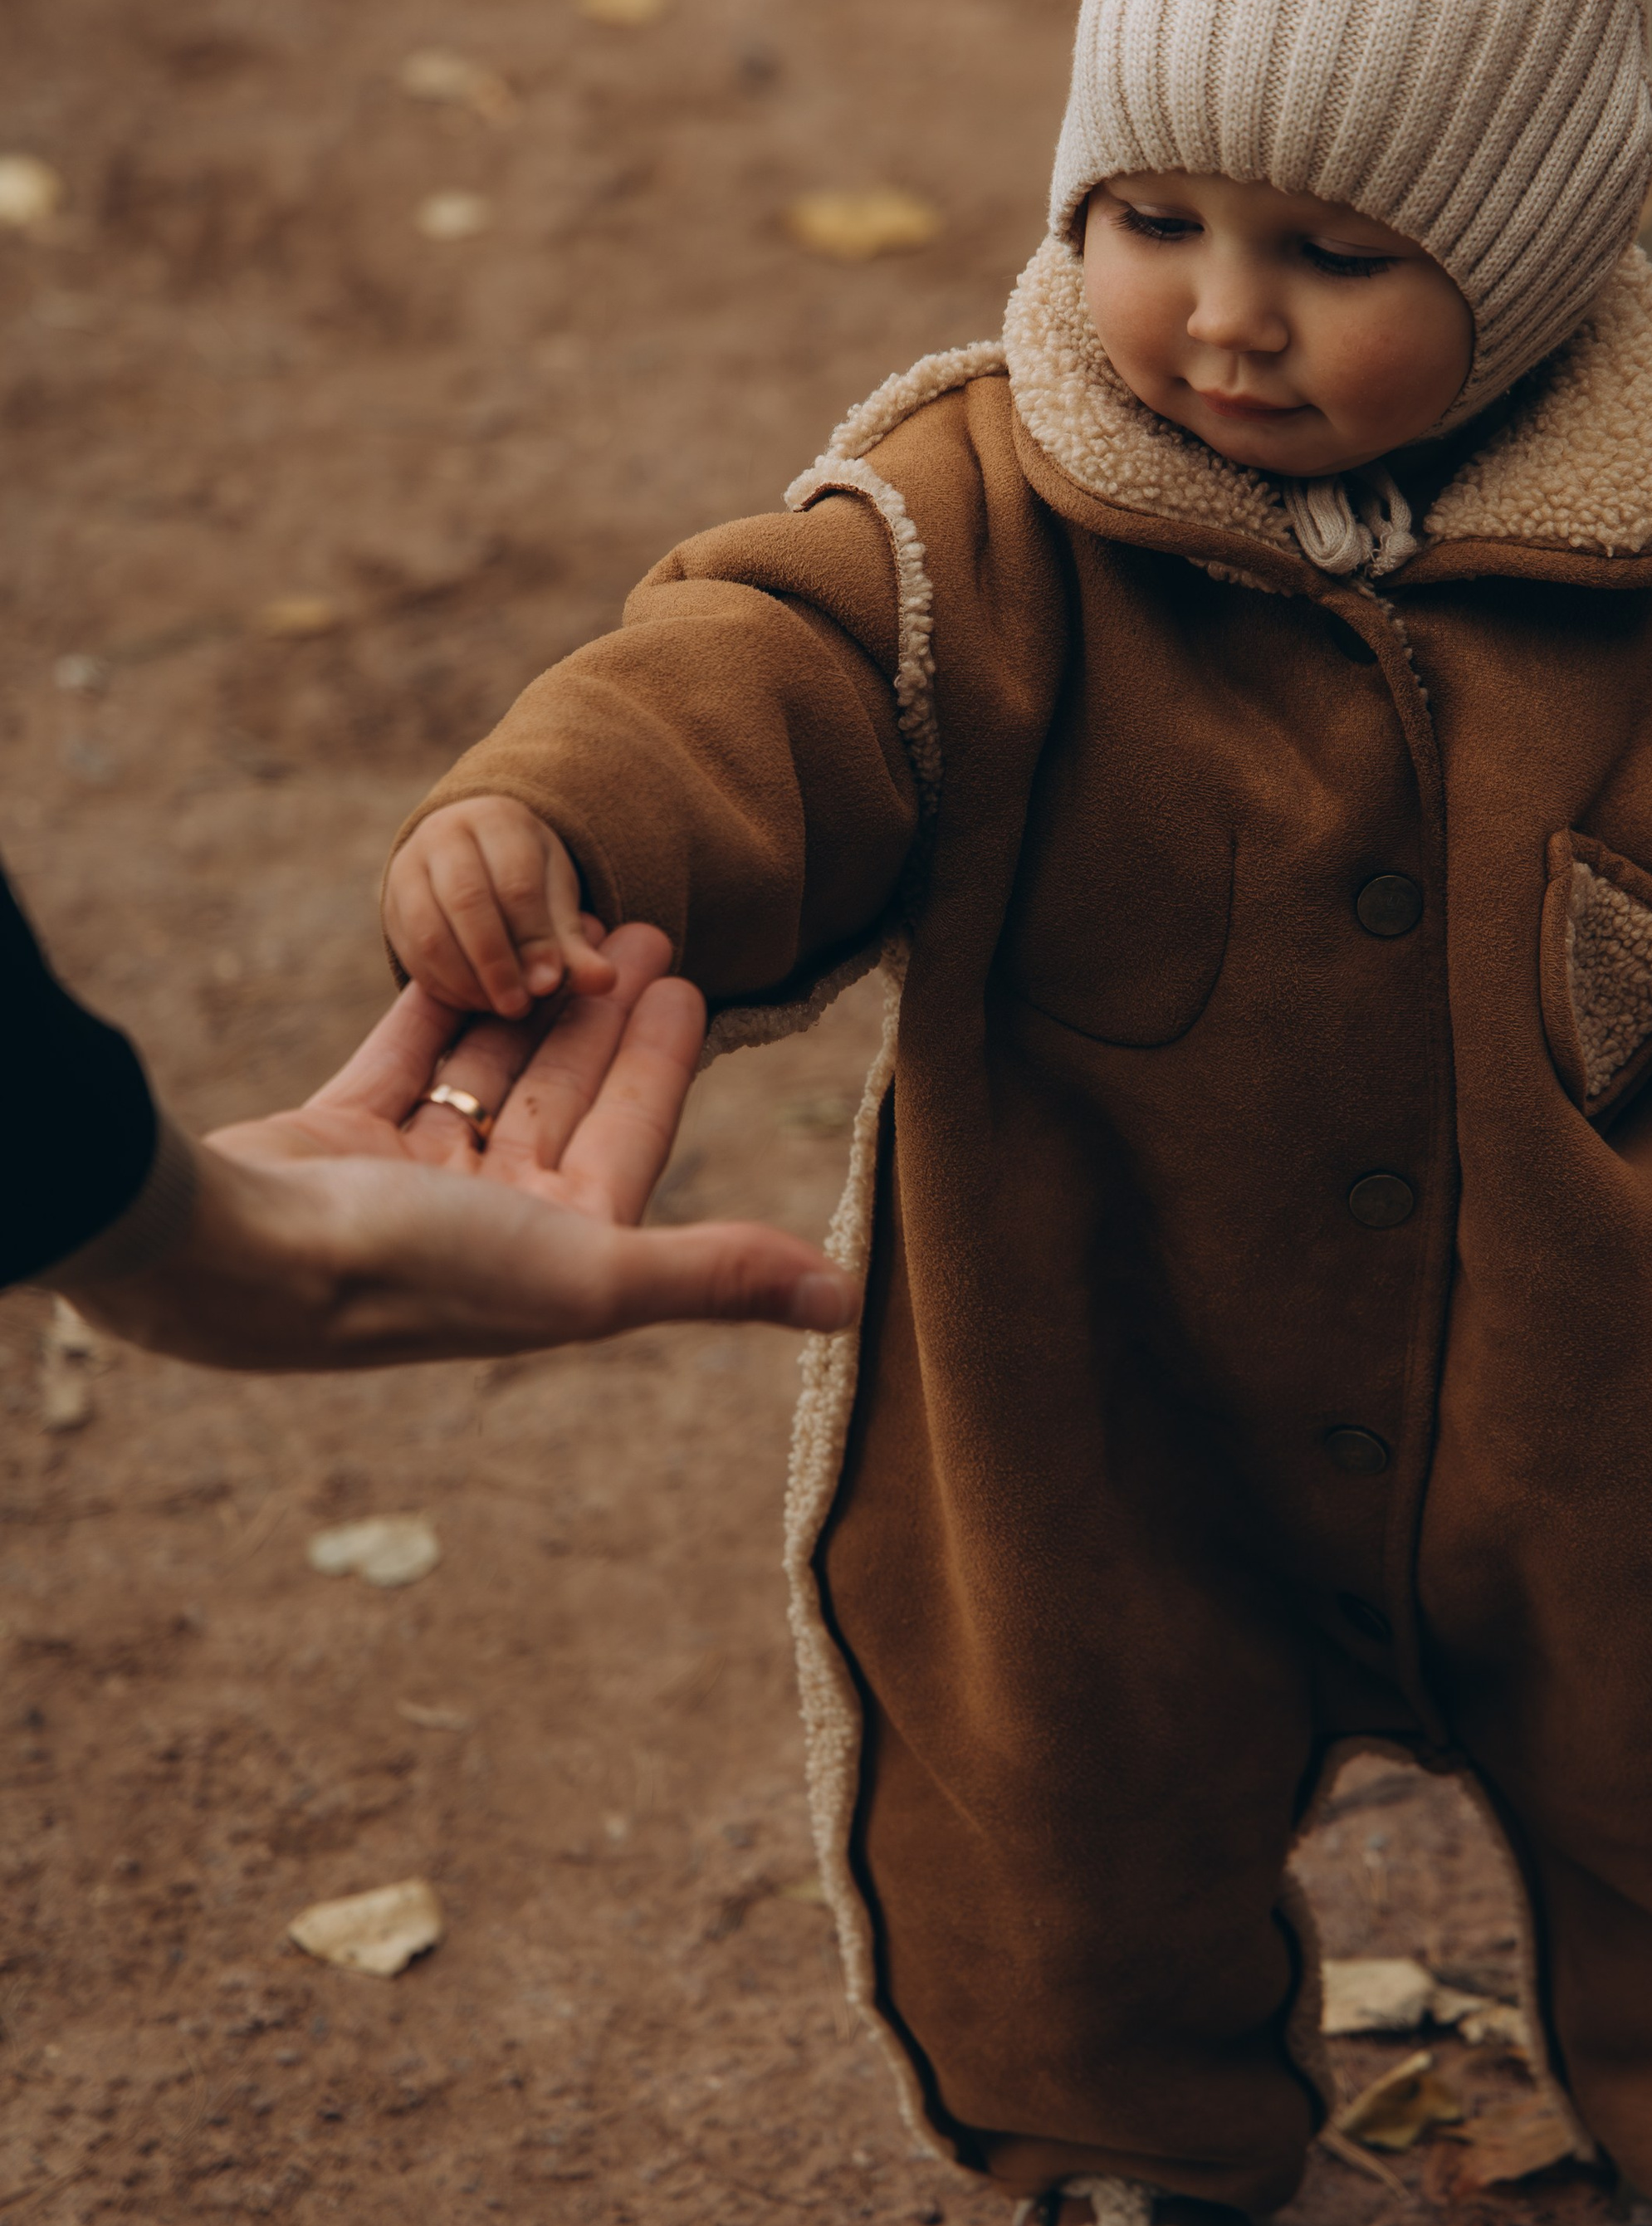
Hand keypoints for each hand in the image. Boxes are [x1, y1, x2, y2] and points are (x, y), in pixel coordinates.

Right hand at [61, 922, 857, 1370]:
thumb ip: (715, 1276)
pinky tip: (468, 953)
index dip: (661, 1065)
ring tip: (564, 922)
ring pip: (485, 1073)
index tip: (691, 981)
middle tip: (643, 927)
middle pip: (561, 1099)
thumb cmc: (414, 1272)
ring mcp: (402, 1185)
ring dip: (528, 1003)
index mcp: (549, 1260)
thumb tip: (849, 1302)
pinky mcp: (333, 1141)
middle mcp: (482, 1227)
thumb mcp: (588, 1272)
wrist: (228, 1255)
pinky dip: (436, 1005)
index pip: (627, 1140)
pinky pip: (400, 1058)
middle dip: (602, 1021)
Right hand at [383, 793, 616, 1018]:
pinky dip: (442, 985)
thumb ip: (576, 942)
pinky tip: (473, 1003)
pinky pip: (410, 953)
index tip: (550, 984)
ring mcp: (408, 869)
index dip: (533, 938)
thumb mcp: (557, 899)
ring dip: (466, 980)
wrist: (473, 854)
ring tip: (499, 1008)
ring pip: (429, 930)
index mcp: (497, 820)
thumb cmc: (527, 878)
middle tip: (519, 1007)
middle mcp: (444, 835)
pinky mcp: (389, 907)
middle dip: (495, 962)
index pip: (515, 882)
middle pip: (466, 901)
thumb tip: (604, 983)